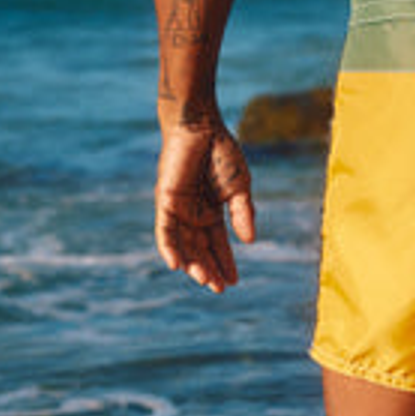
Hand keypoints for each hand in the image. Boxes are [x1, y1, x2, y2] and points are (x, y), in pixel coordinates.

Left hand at [154, 118, 255, 292]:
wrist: (201, 127)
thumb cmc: (221, 153)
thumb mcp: (240, 188)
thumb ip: (243, 213)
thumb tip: (250, 241)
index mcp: (212, 212)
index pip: (218, 245)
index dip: (225, 263)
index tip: (233, 282)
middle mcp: (192, 215)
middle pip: (200, 249)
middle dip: (209, 269)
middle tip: (218, 288)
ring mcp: (177, 209)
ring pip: (183, 245)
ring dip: (193, 264)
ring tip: (205, 281)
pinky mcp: (165, 201)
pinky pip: (164, 230)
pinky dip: (169, 248)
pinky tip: (177, 265)